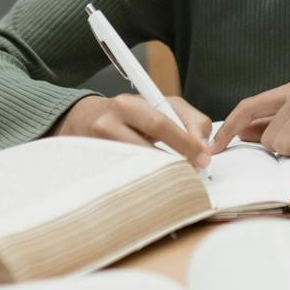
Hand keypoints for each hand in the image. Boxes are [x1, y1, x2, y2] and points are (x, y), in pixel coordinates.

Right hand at [52, 93, 212, 168]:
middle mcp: (107, 125)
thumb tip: (203, 147)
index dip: (185, 142)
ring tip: (176, 178)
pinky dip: (145, 183)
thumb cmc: (131, 113)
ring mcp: (97, 149)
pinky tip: (155, 183)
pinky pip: (125, 180)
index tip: (202, 157)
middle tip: (193, 173)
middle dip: (176, 163)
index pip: (160, 124)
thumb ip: (189, 120)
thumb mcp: (162, 106)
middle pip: (146, 150)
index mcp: (126, 105)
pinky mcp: (94, 168)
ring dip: (161, 175)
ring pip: (136, 168)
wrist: (86, 119)